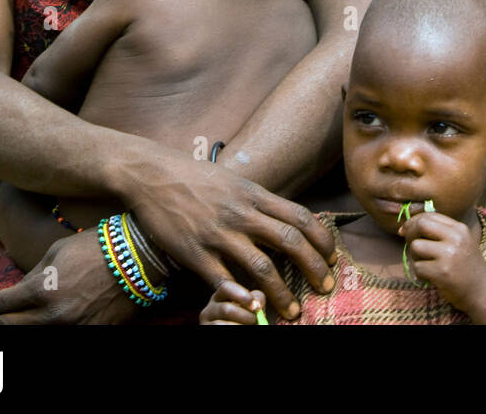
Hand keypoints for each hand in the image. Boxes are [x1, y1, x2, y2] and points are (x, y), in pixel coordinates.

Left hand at [0, 230, 140, 323]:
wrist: (139, 256)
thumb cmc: (96, 246)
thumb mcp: (57, 251)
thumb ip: (34, 274)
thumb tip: (19, 291)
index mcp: (41, 289)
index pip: (2, 304)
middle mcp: (52, 314)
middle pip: (9, 327)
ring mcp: (72, 327)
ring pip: (32, 337)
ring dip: (13, 333)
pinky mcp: (91, 332)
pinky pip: (62, 337)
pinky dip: (46, 333)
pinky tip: (39, 330)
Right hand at [122, 150, 335, 320]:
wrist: (152, 175)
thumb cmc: (196, 178)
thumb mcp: (236, 182)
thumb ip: (261, 202)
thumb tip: (287, 220)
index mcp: (255, 195)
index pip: (301, 217)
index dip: (322, 240)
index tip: (332, 258)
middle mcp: (242, 214)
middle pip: (290, 241)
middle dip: (314, 267)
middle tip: (326, 287)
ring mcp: (218, 234)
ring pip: (261, 266)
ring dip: (281, 292)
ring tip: (292, 311)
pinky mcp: (194, 252)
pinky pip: (223, 279)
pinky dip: (240, 295)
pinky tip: (252, 307)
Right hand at [201, 280, 268, 324]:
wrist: (242, 331)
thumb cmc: (249, 320)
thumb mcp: (253, 308)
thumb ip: (257, 300)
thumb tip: (257, 303)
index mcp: (222, 296)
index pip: (226, 287)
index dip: (242, 295)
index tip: (256, 306)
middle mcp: (210, 309)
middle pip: (226, 310)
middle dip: (245, 316)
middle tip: (256, 320)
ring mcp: (206, 323)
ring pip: (222, 325)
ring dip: (239, 326)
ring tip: (248, 326)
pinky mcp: (206, 330)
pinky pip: (220, 329)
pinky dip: (235, 329)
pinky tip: (239, 328)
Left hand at [399, 211, 485, 311]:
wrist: (482, 292)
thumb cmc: (466, 268)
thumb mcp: (459, 243)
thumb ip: (438, 233)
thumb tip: (404, 228)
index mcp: (459, 229)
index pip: (430, 215)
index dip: (413, 222)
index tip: (405, 231)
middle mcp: (456, 238)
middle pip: (421, 225)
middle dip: (410, 234)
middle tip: (413, 247)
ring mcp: (449, 254)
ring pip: (416, 246)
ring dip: (416, 258)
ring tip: (427, 266)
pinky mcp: (442, 272)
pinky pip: (418, 267)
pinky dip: (420, 274)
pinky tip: (432, 278)